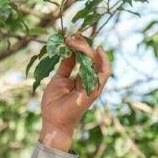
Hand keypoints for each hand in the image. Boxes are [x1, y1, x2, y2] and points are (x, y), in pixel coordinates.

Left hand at [39, 34, 111, 150]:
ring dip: (88, 50)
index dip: (80, 46)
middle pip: (92, 58)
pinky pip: (105, 73)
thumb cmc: (54, 103)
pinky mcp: (94, 90)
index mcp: (81, 79)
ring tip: (76, 41)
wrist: (53, 121)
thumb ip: (66, 65)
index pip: (86, 58)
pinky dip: (103, 61)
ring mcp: (93, 85)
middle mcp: (89, 81)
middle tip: (71, 37)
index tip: (71, 37)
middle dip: (82, 45)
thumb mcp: (59, 79)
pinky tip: (97, 50)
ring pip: (97, 62)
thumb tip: (69, 49)